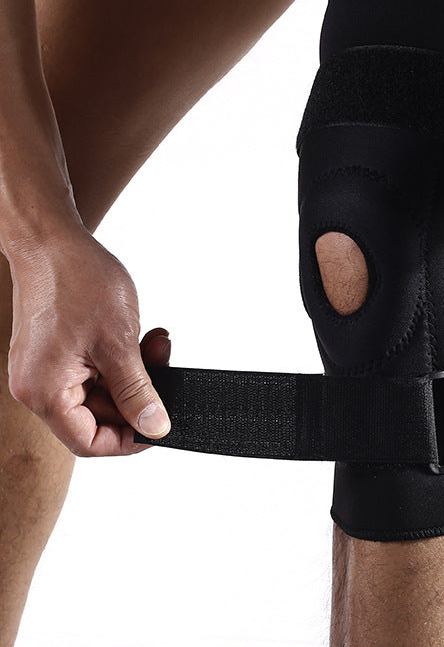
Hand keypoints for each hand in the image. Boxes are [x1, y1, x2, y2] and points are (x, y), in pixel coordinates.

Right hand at [5, 224, 171, 455]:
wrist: (51, 239)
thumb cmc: (77, 281)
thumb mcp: (119, 343)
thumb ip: (137, 391)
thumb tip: (154, 427)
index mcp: (46, 392)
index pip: (89, 441)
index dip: (129, 440)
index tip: (160, 425)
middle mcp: (38, 385)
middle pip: (97, 416)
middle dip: (139, 394)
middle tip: (166, 364)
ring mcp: (45, 367)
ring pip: (100, 390)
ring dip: (135, 372)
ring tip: (156, 342)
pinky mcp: (55, 350)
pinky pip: (93, 369)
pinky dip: (121, 358)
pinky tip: (143, 336)